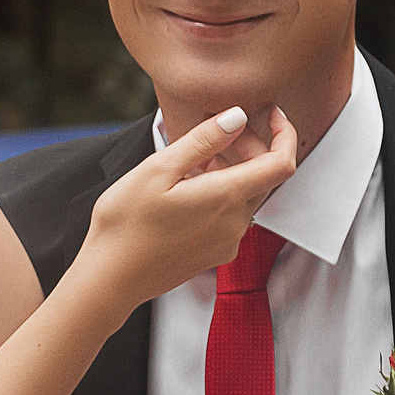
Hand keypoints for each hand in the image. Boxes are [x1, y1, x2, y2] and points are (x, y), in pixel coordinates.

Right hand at [78, 105, 297, 308]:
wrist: (110, 280)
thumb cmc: (126, 225)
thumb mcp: (159, 169)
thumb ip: (204, 140)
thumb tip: (238, 116)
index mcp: (226, 198)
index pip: (282, 163)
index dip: (284, 133)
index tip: (271, 114)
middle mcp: (236, 224)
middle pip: (264, 176)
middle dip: (249, 147)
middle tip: (214, 130)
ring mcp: (227, 242)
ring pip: (246, 195)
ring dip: (232, 170)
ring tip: (193, 160)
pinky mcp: (216, 254)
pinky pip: (231, 215)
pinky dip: (221, 193)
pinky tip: (189, 188)